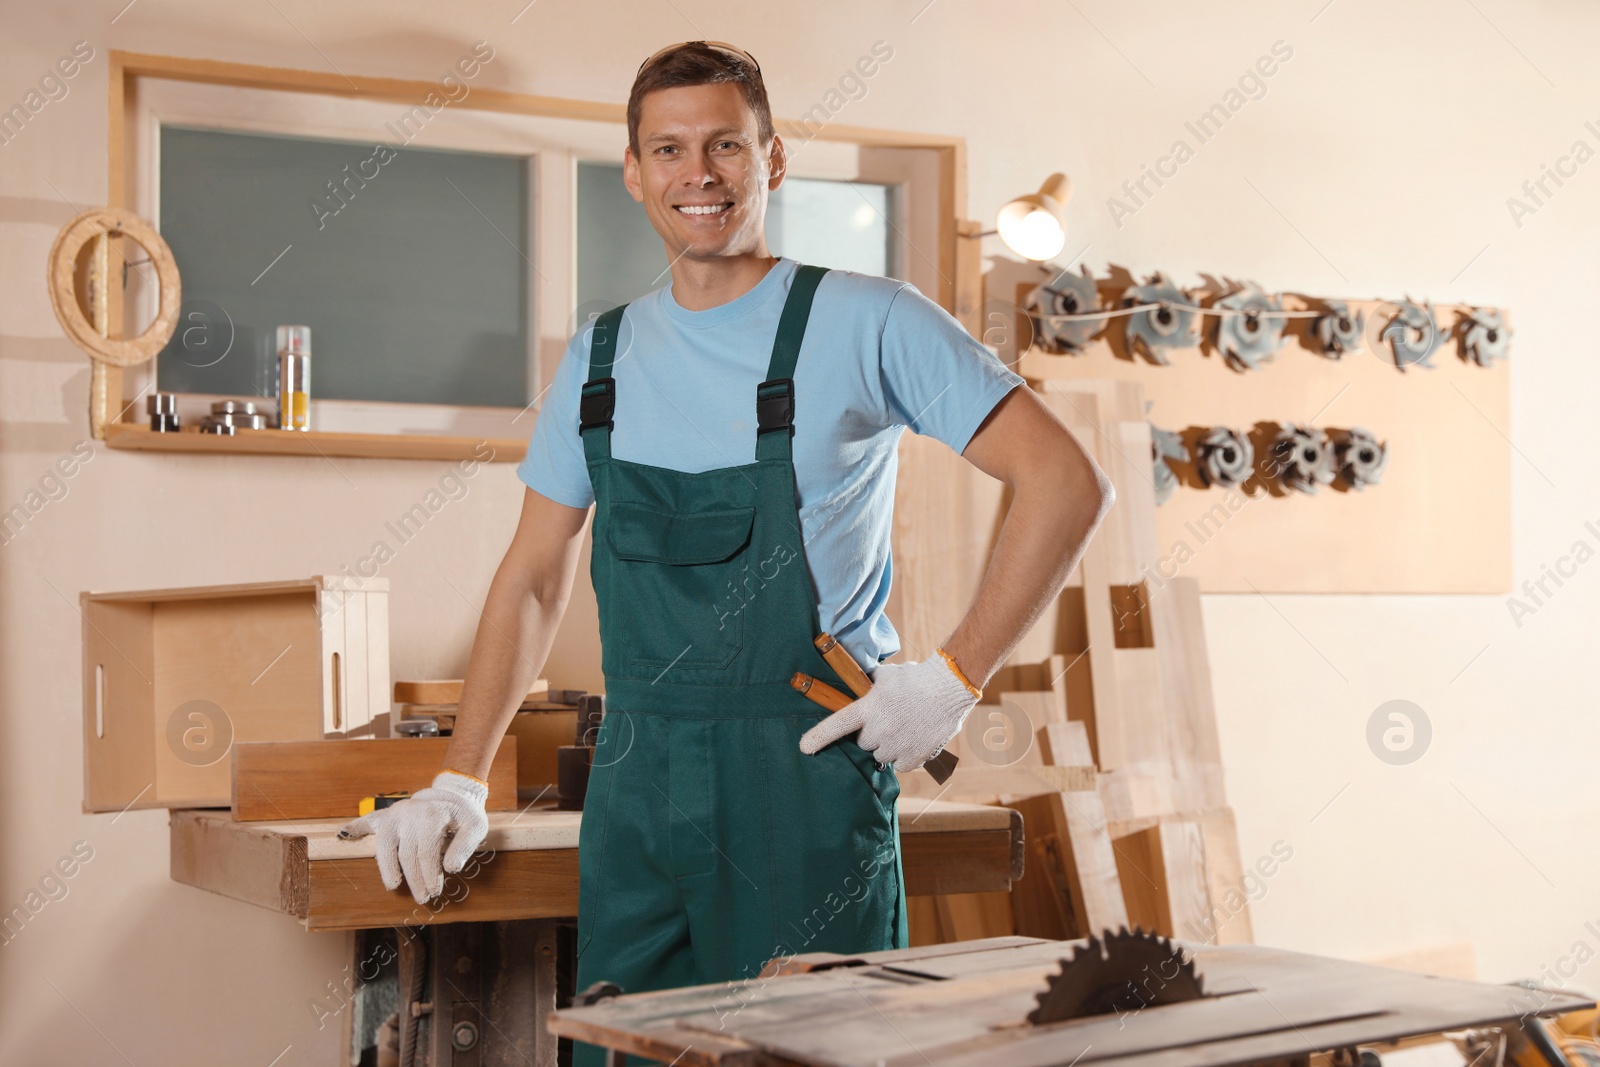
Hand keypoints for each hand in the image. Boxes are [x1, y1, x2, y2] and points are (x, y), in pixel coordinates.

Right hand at [337, 770, 489, 904]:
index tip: (435, 891)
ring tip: (393, 886)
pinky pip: (367, 821)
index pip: (426, 851)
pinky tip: (342, 834)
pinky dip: (354, 827)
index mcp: (432, 815)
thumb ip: (465, 846)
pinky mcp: (386, 815)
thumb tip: (451, 868)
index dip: (429, 874)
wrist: (451, 793)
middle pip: (406, 853)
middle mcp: (410, 812)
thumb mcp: (475, 826)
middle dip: (414, 879)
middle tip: (422, 898)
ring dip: (387, 868)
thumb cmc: (463, 814)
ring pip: (384, 843)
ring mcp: (396, 813)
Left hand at [798, 655, 978, 770]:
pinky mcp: (914, 757)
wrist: (949, 687)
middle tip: (887, 720)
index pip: (837, 725)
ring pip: (881, 755)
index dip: (818, 737)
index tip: (804, 748)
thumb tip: (854, 681)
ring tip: (904, 727)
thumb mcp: (885, 675)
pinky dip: (905, 756)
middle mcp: (879, 730)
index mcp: (869, 709)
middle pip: (863, 742)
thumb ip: (867, 684)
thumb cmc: (916, 677)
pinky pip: (901, 765)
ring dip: (888, 745)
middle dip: (871, 734)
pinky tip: (914, 738)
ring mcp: (897, 745)